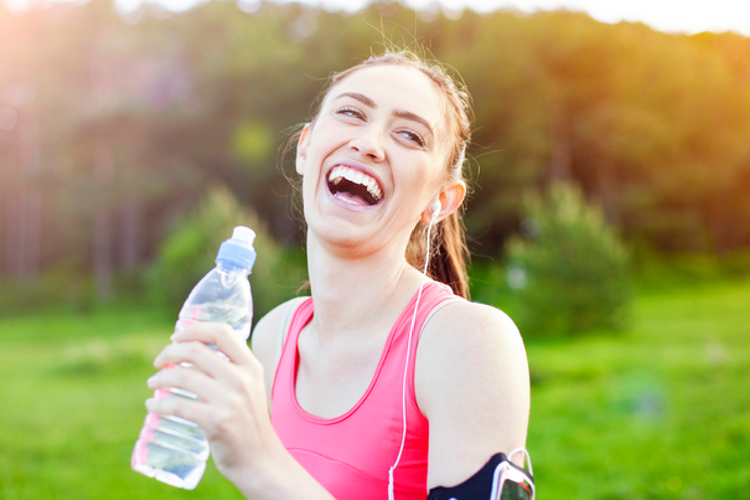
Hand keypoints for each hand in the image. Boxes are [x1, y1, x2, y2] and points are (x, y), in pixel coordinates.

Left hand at [145, 321, 278, 486]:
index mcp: (251, 366)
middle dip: (169, 352)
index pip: (222, 332)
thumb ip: (230, 369)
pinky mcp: (216, 422)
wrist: (260, 460)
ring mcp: (230, 400)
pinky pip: (178, 405)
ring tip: (153, 383)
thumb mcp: (250, 388)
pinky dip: (159, 404)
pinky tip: (153, 405)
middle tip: (159, 361)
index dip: (194, 329)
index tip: (176, 336)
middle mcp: (242, 379)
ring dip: (160, 377)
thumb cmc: (248, 422)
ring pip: (183, 376)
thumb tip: (191, 351)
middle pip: (196, 350)